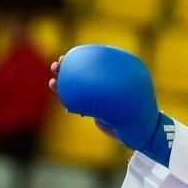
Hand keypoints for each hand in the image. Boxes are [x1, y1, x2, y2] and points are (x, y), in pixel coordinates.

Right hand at [54, 44, 164, 159]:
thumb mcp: (122, 91)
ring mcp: (99, 96)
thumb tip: (90, 70)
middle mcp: (105, 84)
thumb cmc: (135, 109)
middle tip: (57, 65)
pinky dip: (66, 94)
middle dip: (68, 67)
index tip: (67, 56)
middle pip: (83, 72)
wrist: (135, 130)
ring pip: (77, 86)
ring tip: (53, 78)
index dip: (78, 58)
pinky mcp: (94, 109)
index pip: (93, 61)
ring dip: (63, 81)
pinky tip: (55, 87)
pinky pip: (78, 100)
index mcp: (113, 74)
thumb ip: (107, 81)